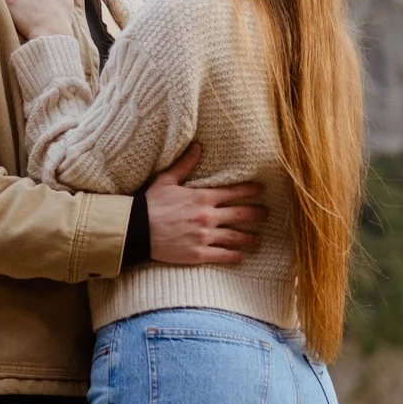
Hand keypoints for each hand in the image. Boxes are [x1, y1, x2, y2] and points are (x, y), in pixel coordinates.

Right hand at [145, 145, 266, 267]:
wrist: (136, 230)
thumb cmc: (150, 204)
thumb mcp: (167, 180)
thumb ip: (185, 165)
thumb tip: (198, 146)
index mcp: (202, 197)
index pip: (234, 192)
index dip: (251, 190)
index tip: (262, 190)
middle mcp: (208, 216)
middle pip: (241, 214)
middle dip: (257, 214)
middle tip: (266, 215)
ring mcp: (204, 236)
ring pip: (236, 237)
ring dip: (250, 239)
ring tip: (258, 240)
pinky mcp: (198, 253)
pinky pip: (223, 255)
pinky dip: (235, 256)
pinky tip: (241, 256)